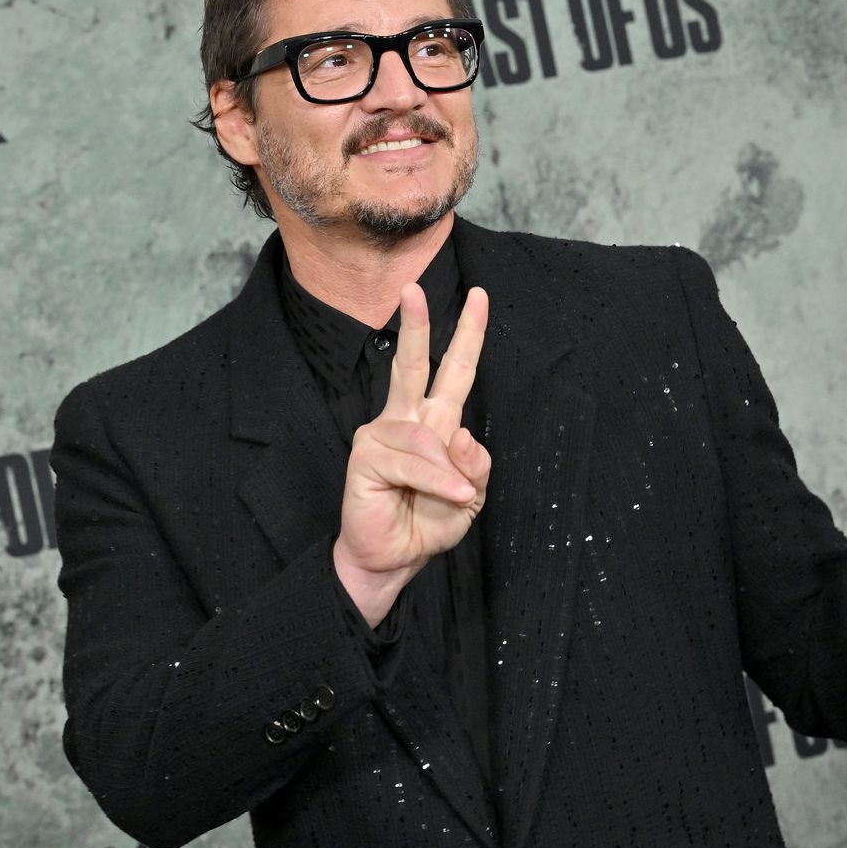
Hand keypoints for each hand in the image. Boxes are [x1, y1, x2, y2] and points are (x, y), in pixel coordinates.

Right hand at [334, 282, 491, 623]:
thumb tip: (463, 434)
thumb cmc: (426, 524)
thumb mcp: (469, 497)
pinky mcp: (366, 455)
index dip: (468, 336)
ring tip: (455, 497)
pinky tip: (445, 495)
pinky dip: (435, 480)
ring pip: (427, 436)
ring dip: (448, 473)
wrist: (392, 558)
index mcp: (435, 422)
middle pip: (414, 364)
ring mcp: (383, 434)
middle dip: (417, 325)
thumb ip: (475, 467)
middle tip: (413, 289)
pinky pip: (414, 460)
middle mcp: (407, 420)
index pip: (453, 372)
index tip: (480, 298)